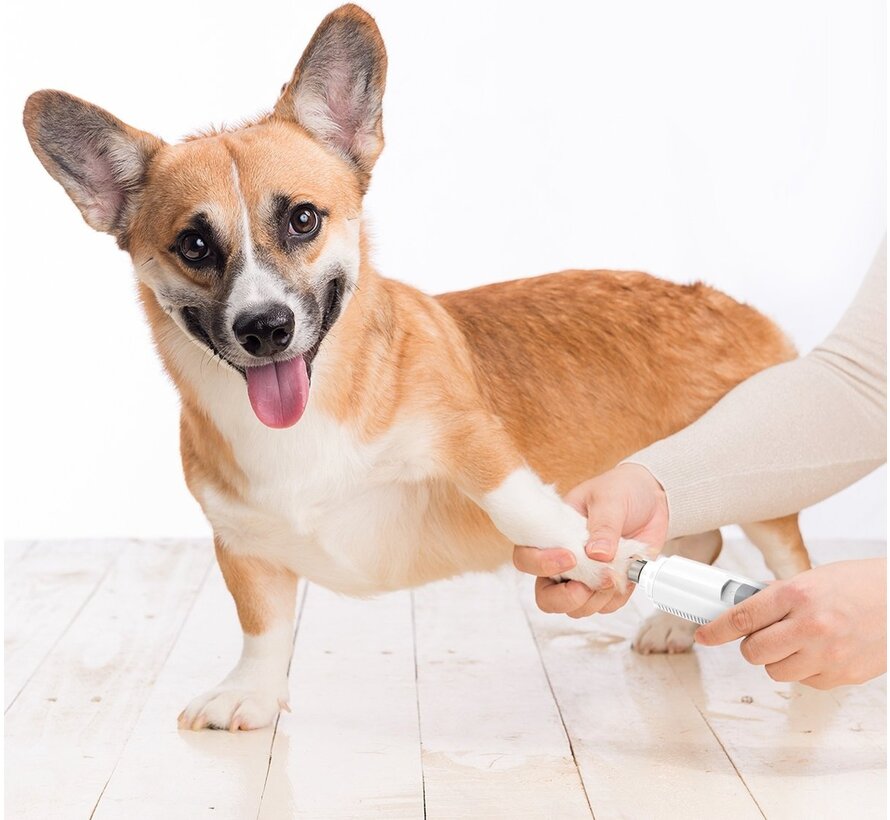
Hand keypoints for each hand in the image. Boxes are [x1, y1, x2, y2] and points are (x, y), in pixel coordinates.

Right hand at [513, 463, 669, 617]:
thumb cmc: (620, 490)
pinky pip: (606, 607)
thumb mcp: (610, 498)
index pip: (526, 557)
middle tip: (587, 586)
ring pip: (576, 608)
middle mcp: (563, 560)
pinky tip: (626, 574)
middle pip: (546, 596)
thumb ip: (603, 525)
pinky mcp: (608, 587)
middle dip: (565, 598)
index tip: (570, 558)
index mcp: (552, 534)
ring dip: (597, 597)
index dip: (541, 565)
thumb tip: (597, 553)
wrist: (652, 497)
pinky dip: (617, 597)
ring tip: (615, 572)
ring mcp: (585, 577)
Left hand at [695, 558, 886, 688]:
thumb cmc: (857, 585)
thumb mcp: (810, 579)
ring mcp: (828, 655)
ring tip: (797, 641)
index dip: (716, 630)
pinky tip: (820, 650)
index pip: (742, 618)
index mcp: (797, 594)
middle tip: (763, 635)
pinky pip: (804, 681)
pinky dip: (805, 669)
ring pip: (775, 671)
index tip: (704, 635)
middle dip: (752, 645)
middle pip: (753, 652)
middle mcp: (811, 625)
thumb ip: (775, 598)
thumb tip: (740, 610)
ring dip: (778, 659)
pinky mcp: (843, 676)